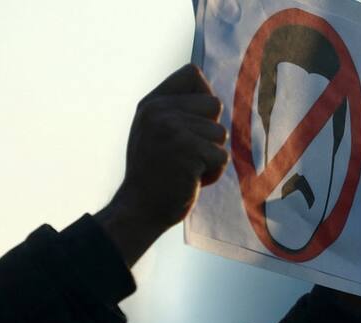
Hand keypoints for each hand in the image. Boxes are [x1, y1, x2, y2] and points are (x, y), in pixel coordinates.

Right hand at [97, 64, 228, 265]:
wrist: (139, 210)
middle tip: (185, 154)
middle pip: (214, 105)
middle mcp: (159, 111)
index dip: (202, 97)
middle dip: (209, 133)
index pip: (192, 74)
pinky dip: (212, 174)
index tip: (191, 123)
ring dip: (210, 157)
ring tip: (185, 169)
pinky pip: (221, 156)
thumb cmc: (154, 174)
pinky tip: (190, 181)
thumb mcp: (156, 132)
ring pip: (220, 133)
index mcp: (152, 103)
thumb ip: (177, 111)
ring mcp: (172, 130)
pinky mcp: (188, 151)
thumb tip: (213, 98)